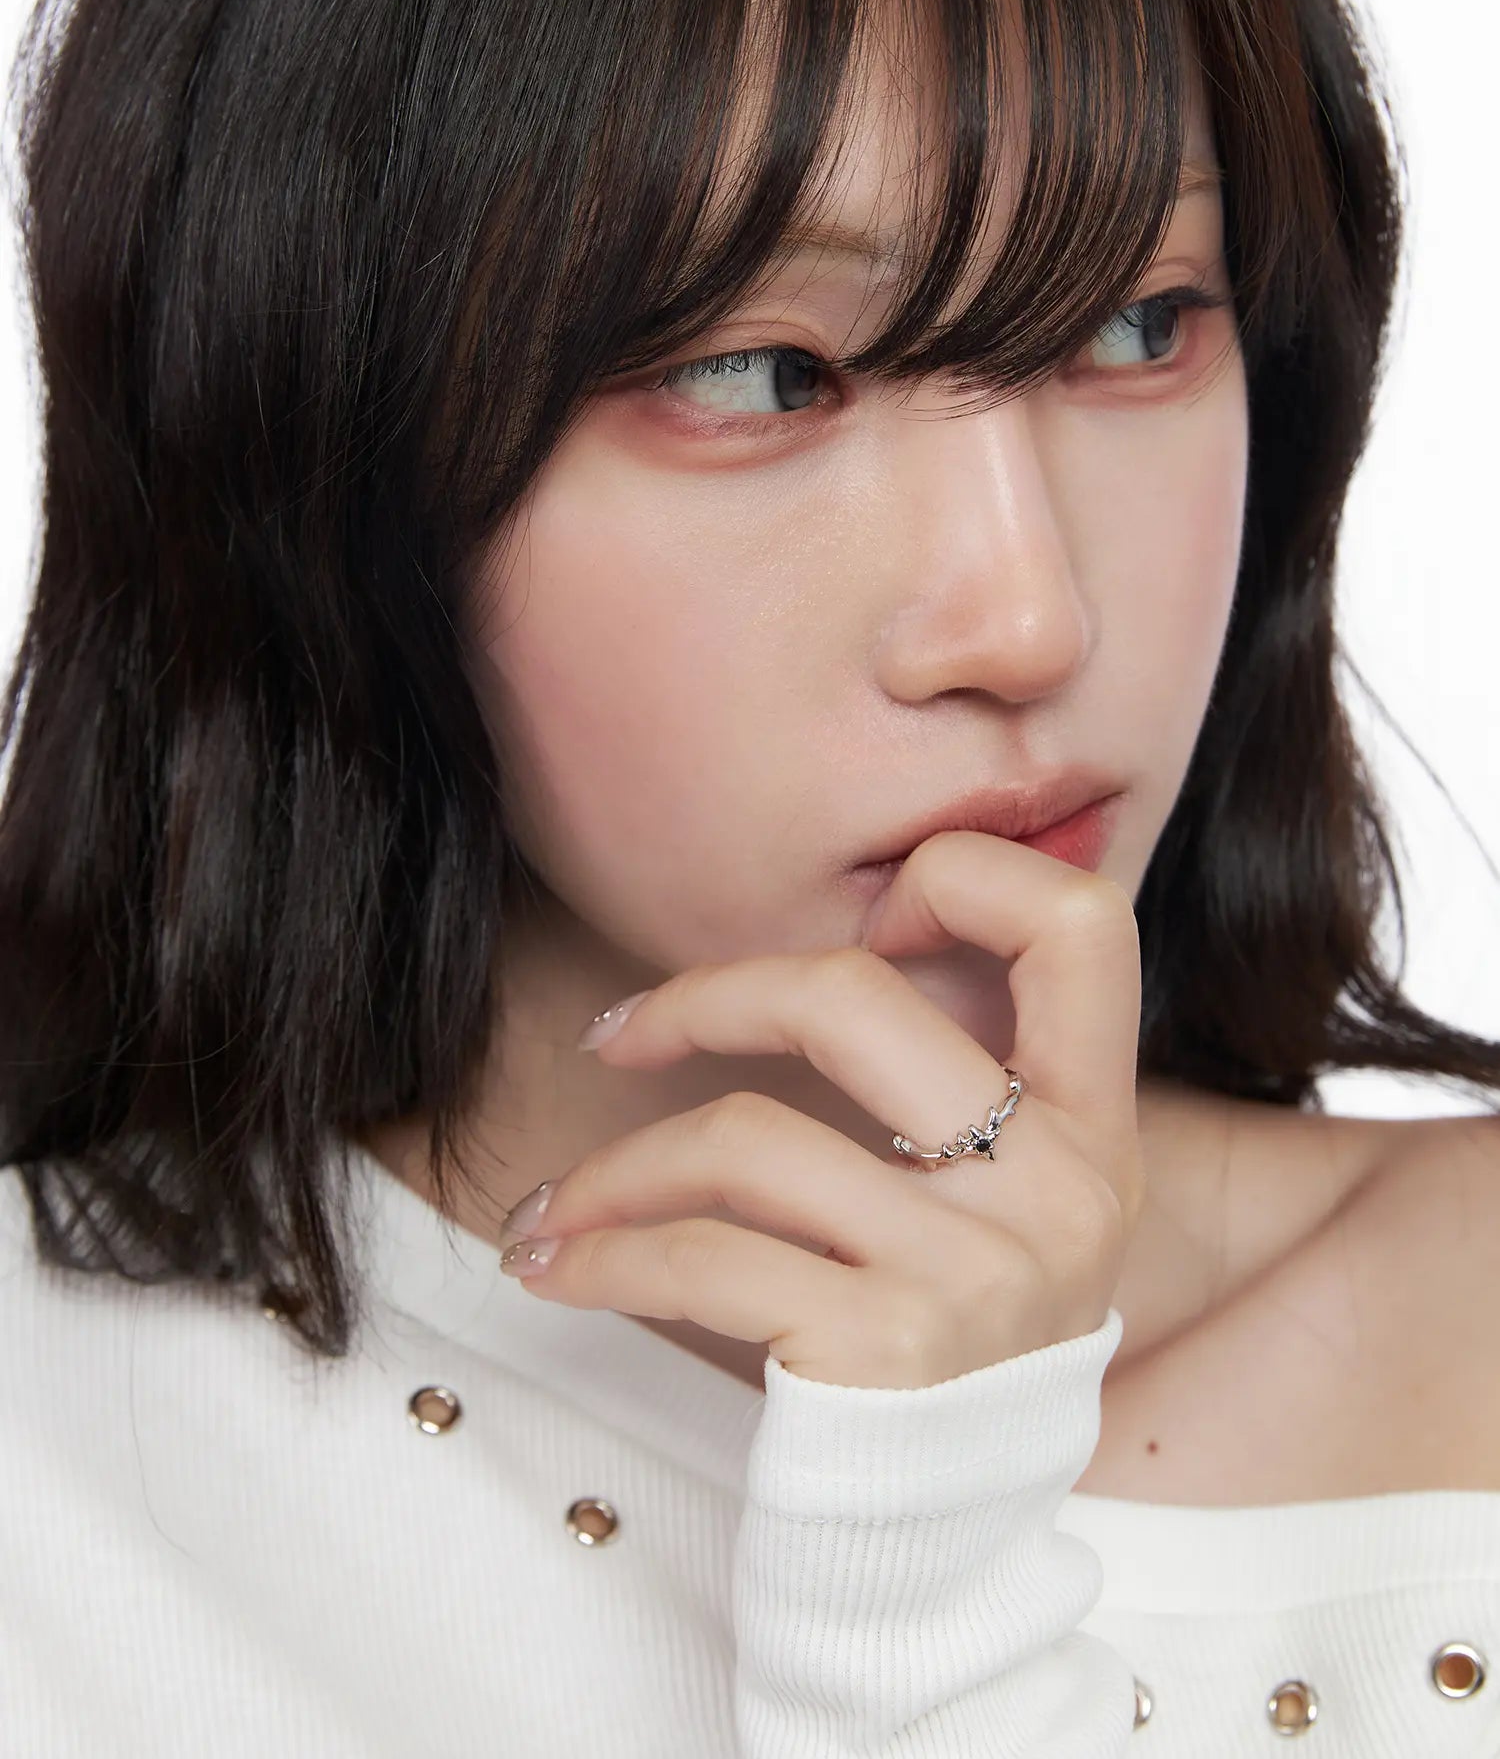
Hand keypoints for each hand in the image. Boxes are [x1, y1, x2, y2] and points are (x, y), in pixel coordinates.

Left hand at [498, 832, 1145, 1388]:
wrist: (943, 1565)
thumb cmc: (950, 1359)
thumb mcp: (1014, 1216)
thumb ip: (970, 1090)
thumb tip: (844, 947)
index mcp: (1097, 1131)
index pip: (1082, 923)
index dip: (963, 881)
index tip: (861, 932)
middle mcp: (1056, 1190)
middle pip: (855, 1001)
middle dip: (703, 996)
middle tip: (619, 1031)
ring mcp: (971, 1271)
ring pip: (746, 1137)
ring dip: (613, 1167)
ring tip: (554, 1204)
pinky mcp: (879, 1351)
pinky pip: (700, 1256)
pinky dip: (601, 1252)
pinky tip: (555, 1262)